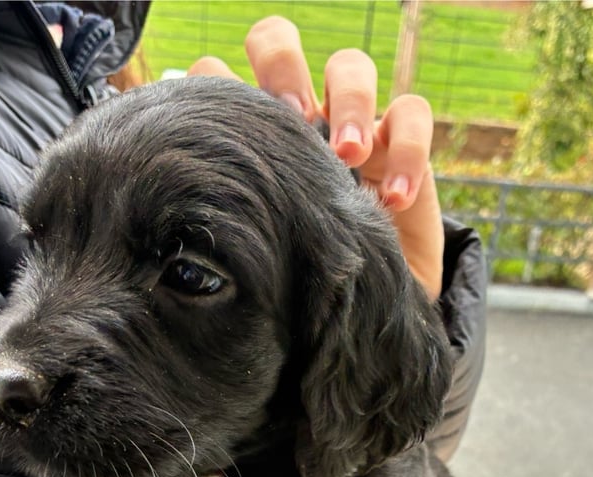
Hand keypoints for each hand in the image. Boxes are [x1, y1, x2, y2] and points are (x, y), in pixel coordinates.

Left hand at [188, 16, 442, 299]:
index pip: (220, 74)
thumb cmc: (306, 287)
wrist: (371, 313)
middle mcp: (298, 119)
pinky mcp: (400, 144)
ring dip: (350, 102)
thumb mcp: (264, 260)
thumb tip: (181, 247)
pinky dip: (406, 151)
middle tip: (292, 116)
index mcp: (252, 138)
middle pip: (279, 46)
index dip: (216, 80)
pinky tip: (393, 200)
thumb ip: (231, 234)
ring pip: (350, 66)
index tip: (223, 130)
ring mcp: (351, 126)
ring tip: (347, 156)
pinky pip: (411, 114)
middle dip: (282, 68)